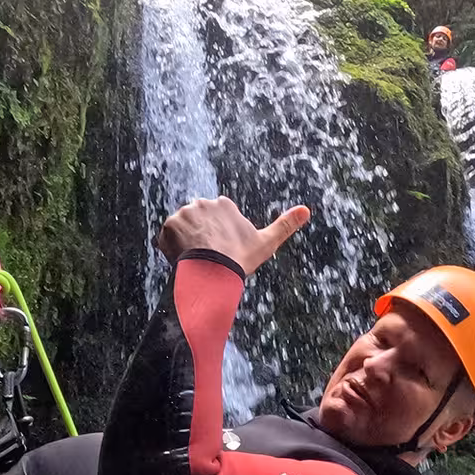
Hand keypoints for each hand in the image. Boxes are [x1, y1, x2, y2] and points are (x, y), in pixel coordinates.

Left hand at [154, 196, 310, 275]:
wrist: (214, 271)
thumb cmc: (241, 258)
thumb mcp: (267, 242)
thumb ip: (285, 225)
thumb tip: (307, 209)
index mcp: (224, 204)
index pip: (216, 220)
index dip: (218, 238)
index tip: (222, 251)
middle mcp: (203, 202)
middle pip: (198, 223)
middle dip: (200, 239)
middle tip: (208, 258)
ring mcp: (184, 212)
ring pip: (183, 230)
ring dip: (185, 244)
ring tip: (196, 261)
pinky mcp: (169, 224)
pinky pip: (167, 237)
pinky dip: (171, 249)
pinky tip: (183, 261)